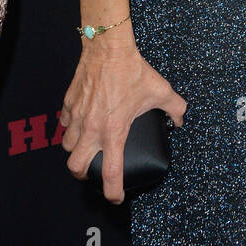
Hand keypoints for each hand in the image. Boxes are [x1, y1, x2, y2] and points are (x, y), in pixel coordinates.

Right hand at [60, 41, 185, 204]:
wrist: (108, 48)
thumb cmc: (133, 70)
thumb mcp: (161, 91)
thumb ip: (175, 108)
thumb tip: (181, 120)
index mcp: (114, 131)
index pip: (111, 173)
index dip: (113, 192)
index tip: (116, 197)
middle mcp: (91, 129)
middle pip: (75, 168)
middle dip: (83, 175)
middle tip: (93, 171)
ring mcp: (76, 117)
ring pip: (67, 146)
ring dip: (76, 150)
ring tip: (87, 147)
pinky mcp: (68, 104)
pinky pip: (64, 124)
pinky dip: (70, 127)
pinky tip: (81, 122)